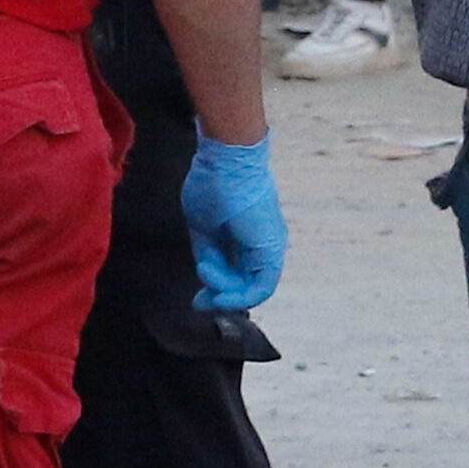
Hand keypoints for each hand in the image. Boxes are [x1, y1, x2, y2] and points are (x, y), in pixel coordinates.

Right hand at [180, 127, 285, 311]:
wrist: (225, 164)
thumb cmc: (210, 186)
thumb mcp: (202, 229)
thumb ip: (208, 254)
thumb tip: (206, 274)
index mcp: (245, 236)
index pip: (236, 272)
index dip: (216, 288)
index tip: (197, 298)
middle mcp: (261, 245)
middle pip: (245, 283)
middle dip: (221, 297)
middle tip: (199, 303)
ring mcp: (268, 247)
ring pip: (253, 287)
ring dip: (228, 294)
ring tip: (207, 284)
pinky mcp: (270, 249)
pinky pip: (261, 285)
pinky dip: (241, 295)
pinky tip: (220, 293)